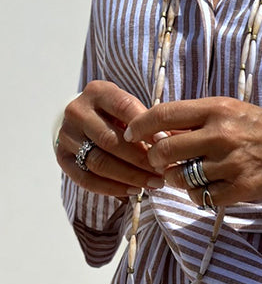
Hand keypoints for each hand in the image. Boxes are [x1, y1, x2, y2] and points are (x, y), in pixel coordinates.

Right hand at [55, 81, 163, 197]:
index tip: (166, 144)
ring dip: (130, 176)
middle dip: (140, 159)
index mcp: (97, 92)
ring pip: (99, 162)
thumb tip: (176, 141)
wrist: (82, 123)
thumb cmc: (116, 116)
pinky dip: (112, 188)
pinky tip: (134, 191)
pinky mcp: (62, 158)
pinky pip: (86, 179)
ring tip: (154, 184)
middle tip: (163, 172)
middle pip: (110, 140)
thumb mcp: (131, 109)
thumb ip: (149, 122)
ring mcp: (66, 135)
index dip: (145, 128)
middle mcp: (77, 111)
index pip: (123, 108)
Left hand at [124, 98, 261, 208]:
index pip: (163, 115)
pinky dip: (197, 195)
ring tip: (185, 175)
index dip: (140, 126)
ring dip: (177, 180)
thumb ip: (194, 119)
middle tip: (159, 162)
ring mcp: (230, 163)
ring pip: (181, 177)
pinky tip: (204, 188)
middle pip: (166, 150)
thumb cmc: (258, 128)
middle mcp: (221, 135)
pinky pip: (201, 197)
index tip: (130, 135)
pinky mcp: (240, 188)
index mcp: (216, 110)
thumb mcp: (228, 111)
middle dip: (155, 159)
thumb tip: (157, 129)